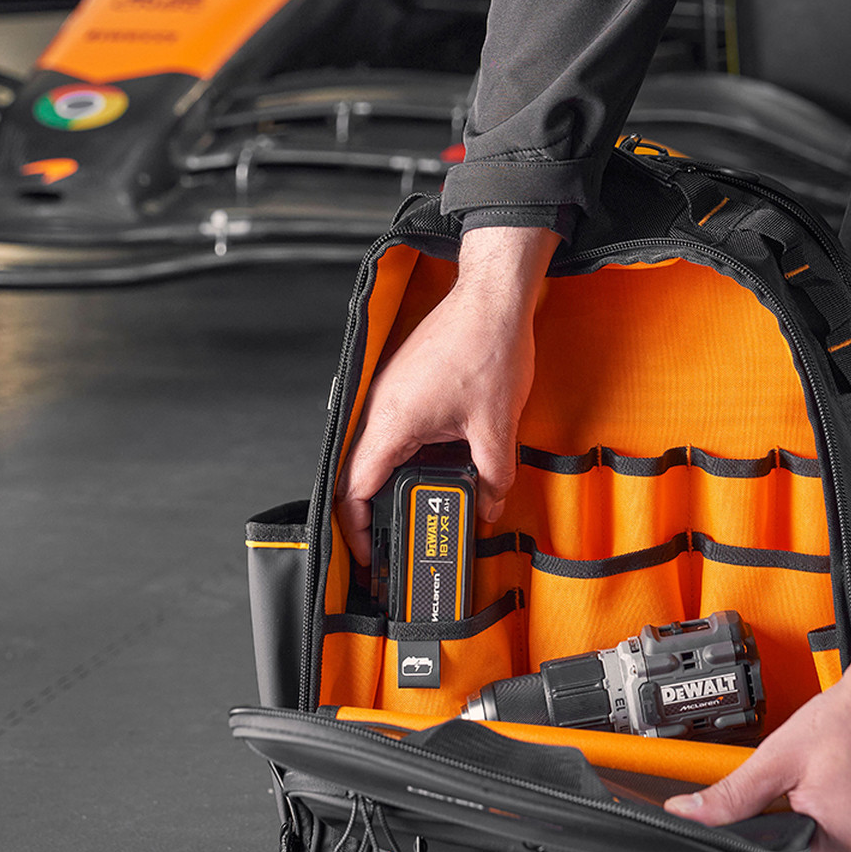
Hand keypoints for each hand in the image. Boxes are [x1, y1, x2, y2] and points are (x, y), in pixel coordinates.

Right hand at [335, 226, 557, 565]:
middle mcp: (381, 407)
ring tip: (415, 507)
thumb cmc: (487, 345)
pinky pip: (392, 430)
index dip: (355, 528)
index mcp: (392, 421)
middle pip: (359, 473)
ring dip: (390, 482)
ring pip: (376, 451)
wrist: (492, 298)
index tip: (368, 553)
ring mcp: (389, 393)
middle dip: (372, 513)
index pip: (354, 488)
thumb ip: (493, 477)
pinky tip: (431, 465)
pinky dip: (403, 456)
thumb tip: (489, 504)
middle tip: (392, 540)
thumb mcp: (496, 426)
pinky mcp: (403, 384)